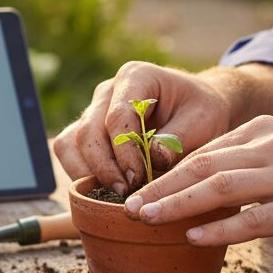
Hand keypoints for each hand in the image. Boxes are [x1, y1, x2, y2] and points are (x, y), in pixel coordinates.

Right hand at [53, 61, 233, 193]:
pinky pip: (69, 152)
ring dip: (86, 173)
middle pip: (88, 131)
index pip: (118, 115)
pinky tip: (103, 193)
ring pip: (70, 142)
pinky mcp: (88, 132)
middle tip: (125, 194)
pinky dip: (80, 174)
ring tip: (112, 196)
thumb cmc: (201, 111)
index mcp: (135, 77)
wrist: (197, 108)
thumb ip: (178, 138)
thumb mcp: (203, 120)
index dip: (124, 151)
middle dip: (104, 167)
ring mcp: (93, 111)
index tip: (139, 179)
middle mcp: (107, 91)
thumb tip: (154, 158)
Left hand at [124, 115, 272, 246]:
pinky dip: (219, 227)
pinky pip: (254, 219)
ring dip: (176, 203)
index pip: (204, 151)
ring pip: (218, 187)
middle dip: (159, 185)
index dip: (166, 171)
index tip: (138, 186)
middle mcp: (270, 148)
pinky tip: (193, 236)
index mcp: (264, 132)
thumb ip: (255, 161)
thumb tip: (214, 184)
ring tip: (145, 217)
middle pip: (201, 165)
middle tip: (127, 204)